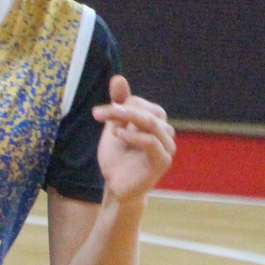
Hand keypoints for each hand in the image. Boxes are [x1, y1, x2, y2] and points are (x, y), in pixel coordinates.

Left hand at [93, 75, 175, 203]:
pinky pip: (152, 143)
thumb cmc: (117, 158)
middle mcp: (165, 131)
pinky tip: (119, 135)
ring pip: (150, 123)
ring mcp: (167, 146)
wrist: (116, 186)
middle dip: (122, 110)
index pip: (139, 103)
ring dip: (128, 120)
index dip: (119, 105)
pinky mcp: (163, 161)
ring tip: (110, 126)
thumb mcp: (113, 128)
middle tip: (99, 114)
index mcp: (154, 121)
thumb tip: (118, 78)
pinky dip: (135, 136)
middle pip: (146, 111)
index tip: (98, 114)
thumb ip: (118, 105)